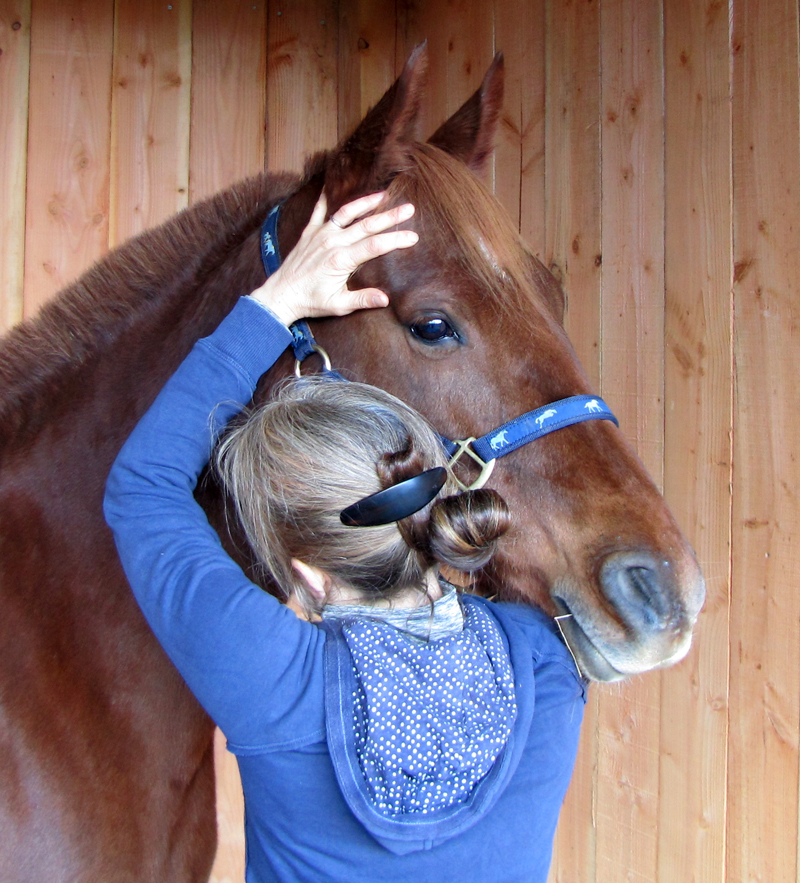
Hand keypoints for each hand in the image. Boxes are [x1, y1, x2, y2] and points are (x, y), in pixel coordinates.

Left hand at [249, 191, 416, 326]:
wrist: (280, 296)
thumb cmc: (310, 302)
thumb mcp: (338, 305)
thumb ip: (362, 300)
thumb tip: (385, 299)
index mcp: (341, 260)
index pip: (375, 245)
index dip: (396, 240)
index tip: (412, 237)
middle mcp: (332, 242)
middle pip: (366, 225)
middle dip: (390, 216)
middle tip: (409, 208)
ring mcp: (320, 234)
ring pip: (347, 213)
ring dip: (366, 202)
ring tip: (383, 195)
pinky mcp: (309, 233)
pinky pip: (320, 210)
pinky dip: (328, 198)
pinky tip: (335, 186)